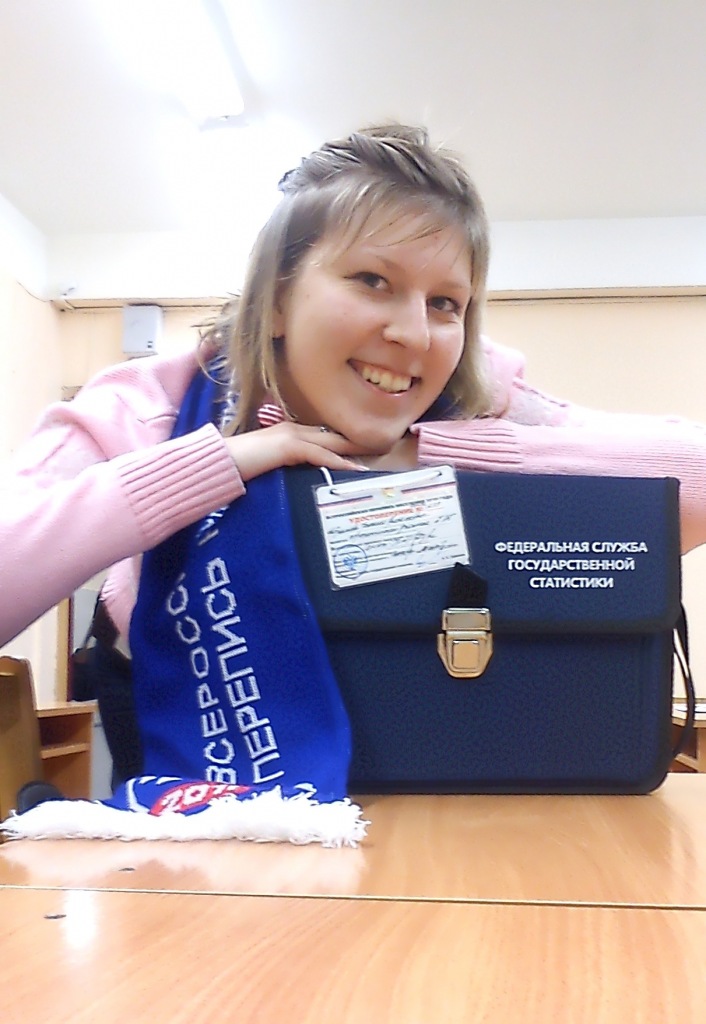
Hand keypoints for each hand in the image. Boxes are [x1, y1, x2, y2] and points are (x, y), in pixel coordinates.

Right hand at [223, 422, 370, 481]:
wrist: (219, 462)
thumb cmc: (236, 466)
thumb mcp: (266, 465)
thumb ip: (283, 466)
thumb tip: (298, 478)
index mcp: (287, 432)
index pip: (321, 436)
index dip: (341, 443)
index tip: (358, 451)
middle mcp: (292, 429)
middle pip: (331, 436)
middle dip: (354, 444)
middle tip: (377, 450)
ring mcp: (291, 435)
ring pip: (330, 443)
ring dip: (353, 452)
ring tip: (372, 460)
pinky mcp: (289, 446)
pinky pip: (320, 454)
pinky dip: (338, 462)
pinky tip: (353, 470)